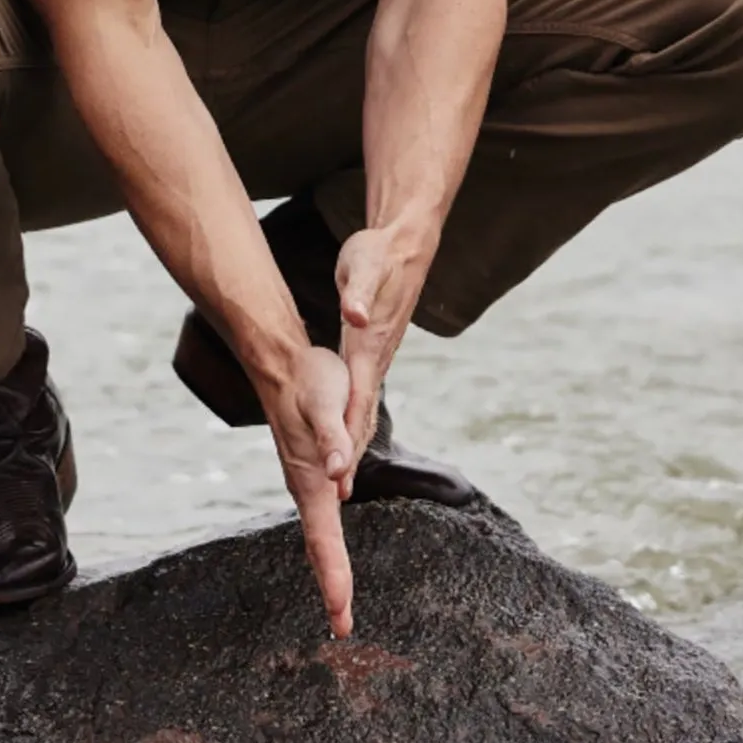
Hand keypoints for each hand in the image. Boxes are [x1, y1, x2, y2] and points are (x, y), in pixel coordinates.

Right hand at [261, 345, 357, 637]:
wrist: (284, 363)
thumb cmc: (309, 381)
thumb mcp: (326, 403)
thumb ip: (333, 437)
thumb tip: (339, 472)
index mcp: (311, 480)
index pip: (324, 540)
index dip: (334, 579)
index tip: (342, 615)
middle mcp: (307, 487)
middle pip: (319, 548)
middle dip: (332, 588)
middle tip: (342, 626)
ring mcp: (307, 482)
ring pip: (318, 536)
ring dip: (329, 570)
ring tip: (339, 602)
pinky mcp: (312, 472)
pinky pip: (321, 520)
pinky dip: (327, 546)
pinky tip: (332, 552)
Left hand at [336, 223, 433, 464]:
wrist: (403, 246)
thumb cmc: (378, 255)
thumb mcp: (364, 268)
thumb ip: (359, 294)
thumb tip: (355, 314)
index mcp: (370, 344)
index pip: (357, 400)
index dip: (348, 436)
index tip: (339, 472)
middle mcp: (376, 357)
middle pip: (362, 414)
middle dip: (351, 455)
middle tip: (338, 496)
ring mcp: (378, 356)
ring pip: (364, 408)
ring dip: (354, 444)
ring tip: (342, 482)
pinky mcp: (374, 351)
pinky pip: (363, 395)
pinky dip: (355, 421)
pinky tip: (348, 435)